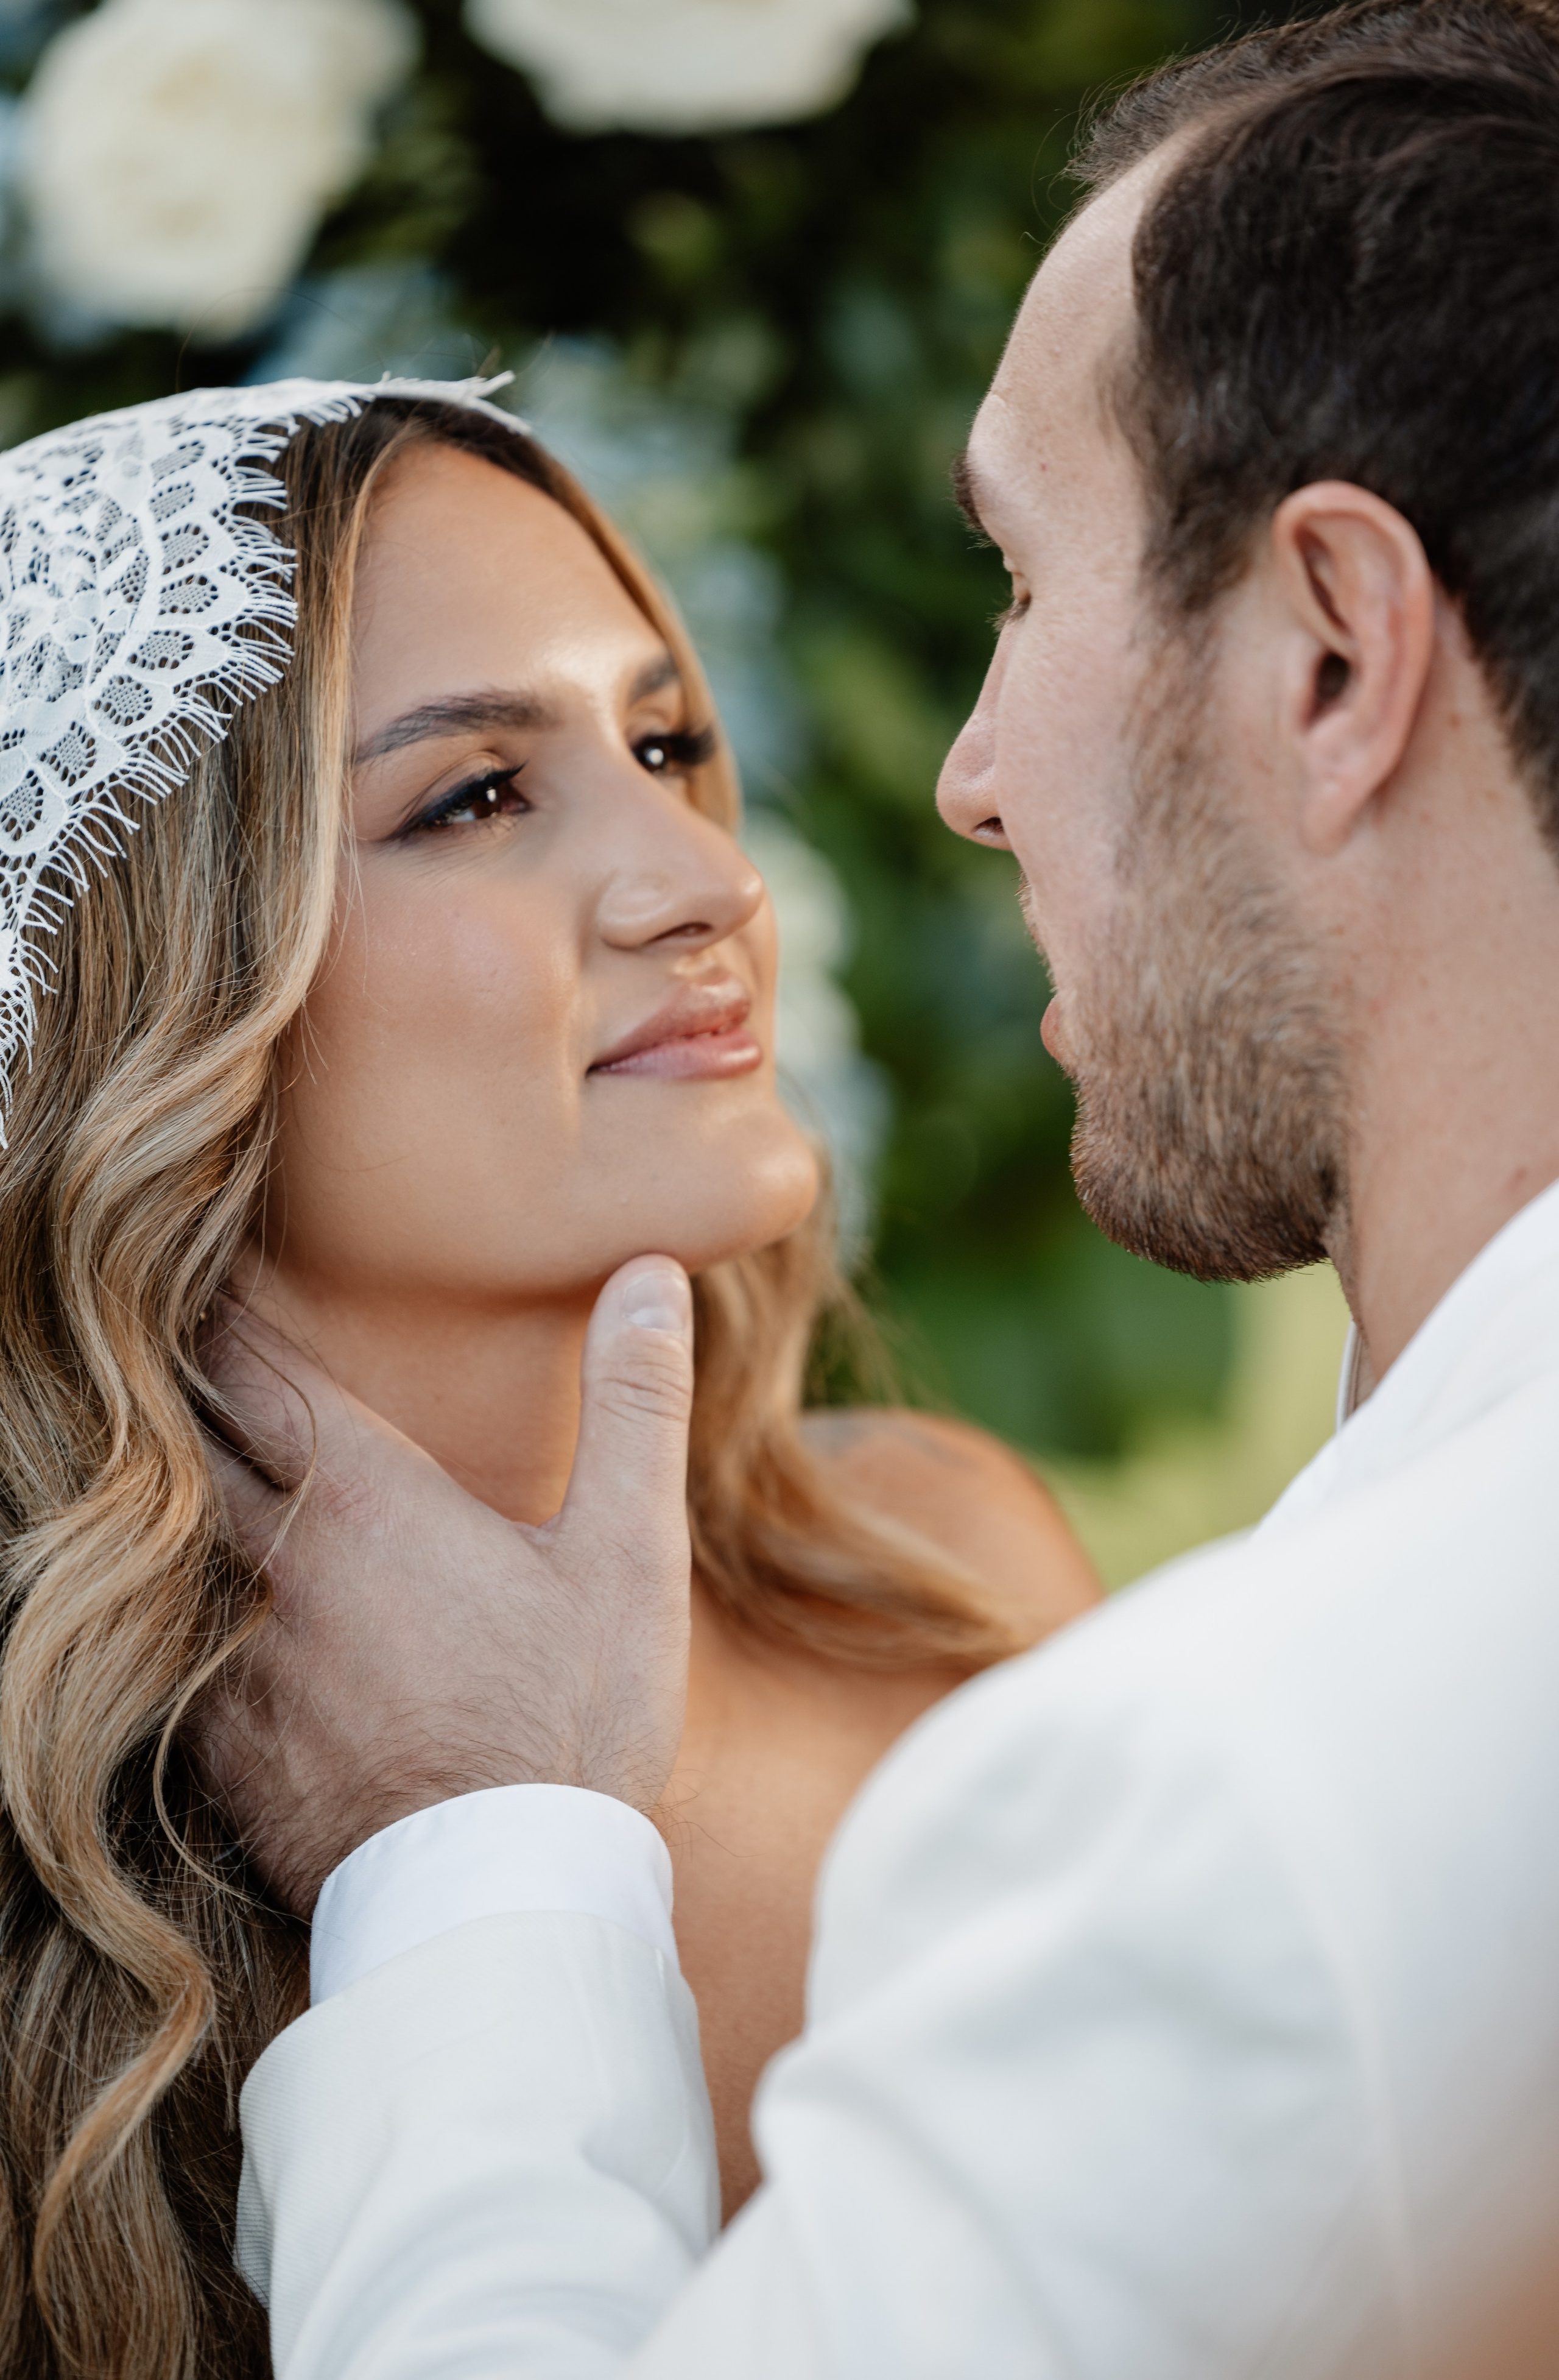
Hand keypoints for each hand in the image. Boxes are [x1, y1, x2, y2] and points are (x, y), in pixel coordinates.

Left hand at [189, 1259, 693, 1917]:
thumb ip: (634, 1402)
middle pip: (182, 1442)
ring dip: (165, 1498)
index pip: (255, 1369)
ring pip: (161, 1544)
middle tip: (174, 1350)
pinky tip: (198, 1612)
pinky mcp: (214, 1744)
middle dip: (178, 1391)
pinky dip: (171, 1606)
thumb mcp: (630, 1553)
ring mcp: (230, 1659)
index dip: (223, 1314)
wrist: (499, 1901)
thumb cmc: (572, 1720)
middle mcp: (272, 1564)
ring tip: (176, 1468)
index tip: (207, 1272)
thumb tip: (650, 1274)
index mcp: (364, 1501)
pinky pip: (164, 1646)